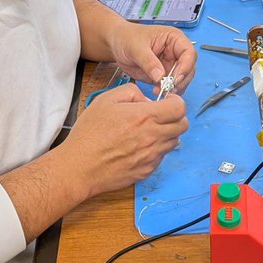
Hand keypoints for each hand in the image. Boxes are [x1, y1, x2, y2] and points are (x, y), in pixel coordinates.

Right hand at [64, 82, 187, 197]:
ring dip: (167, 133)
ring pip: (174, 142)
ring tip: (148, 131)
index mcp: (144, 117)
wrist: (80, 167)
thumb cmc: (89, 133)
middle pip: (183, 126)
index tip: (166, 101)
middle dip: (176, 117)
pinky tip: (139, 146)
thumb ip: (131, 92)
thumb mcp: (106, 100)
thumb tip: (146, 99)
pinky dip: (156, 149)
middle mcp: (153, 138)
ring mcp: (151, 157)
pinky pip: (161, 157)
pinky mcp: (147, 170)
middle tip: (160, 115)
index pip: (179, 108)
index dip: (176, 101)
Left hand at [108, 22, 196, 94]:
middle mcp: (176, 52)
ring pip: (182, 80)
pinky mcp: (164, 75)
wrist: (117, 44)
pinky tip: (157, 92)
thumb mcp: (136, 47)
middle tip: (168, 88)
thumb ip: (149, 61)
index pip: (189, 53)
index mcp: (174, 39)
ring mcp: (170, 65)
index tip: (176, 78)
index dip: (186, 66)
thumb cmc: (128, 37)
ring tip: (160, 91)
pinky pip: (171, 86)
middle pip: (189, 69)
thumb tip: (160, 76)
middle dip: (180, 80)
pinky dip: (167, 91)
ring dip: (174, 88)